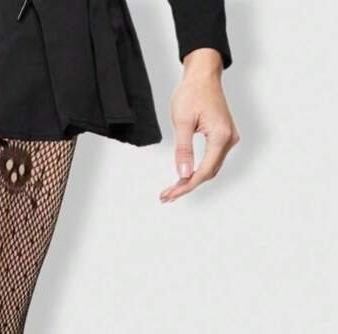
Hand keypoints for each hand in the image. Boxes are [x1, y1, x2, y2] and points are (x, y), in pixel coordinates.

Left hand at [161, 49, 239, 202]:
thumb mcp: (182, 122)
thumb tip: (182, 175)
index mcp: (221, 136)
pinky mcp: (224, 136)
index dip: (186, 186)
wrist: (203, 74)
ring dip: (191, 180)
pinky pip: (211, 159)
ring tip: (172, 190)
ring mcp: (228, 138)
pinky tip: (184, 177)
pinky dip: (197, 169)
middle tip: (166, 196)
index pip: (203, 171)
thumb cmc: (192, 92)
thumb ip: (183, 150)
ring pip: (210, 168)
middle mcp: (229, 139)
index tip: (169, 194)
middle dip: (187, 186)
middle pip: (208, 173)